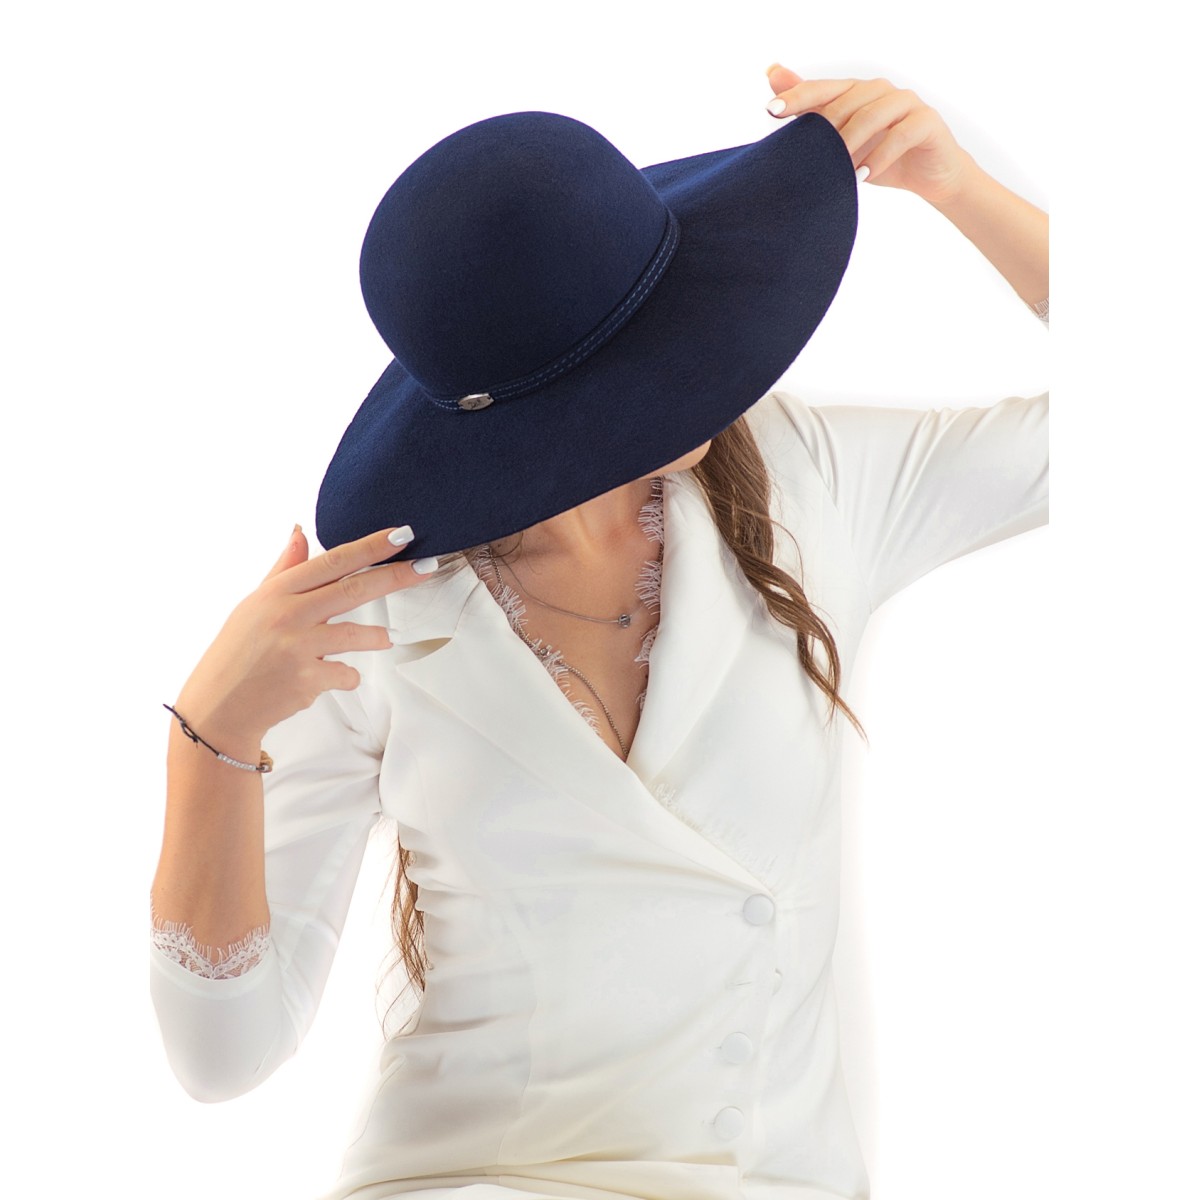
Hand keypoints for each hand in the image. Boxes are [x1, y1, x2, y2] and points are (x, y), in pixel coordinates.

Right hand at [174, 524, 433, 749]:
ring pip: (356, 634)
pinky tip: (334, 678)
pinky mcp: (306, 681)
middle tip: (427, 567)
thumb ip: (284, 570)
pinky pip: (346, 674)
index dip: (370, 547)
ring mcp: (297, 648)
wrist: (219, 708)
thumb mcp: (254, 604)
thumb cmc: (239, 652)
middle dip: (395, 576)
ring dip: (376, 637)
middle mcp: (287, 615)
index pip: (332, 561)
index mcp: (276, 592)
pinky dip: (347, 676)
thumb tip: (300, 531)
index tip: (401, 534)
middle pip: (353, 589)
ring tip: (384, 639)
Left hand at [765, 64, 974, 206]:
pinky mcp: (927, 121)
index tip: (770, 110)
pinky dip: (880, 156)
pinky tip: (864, 175)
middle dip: (824, 128)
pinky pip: (901, 134)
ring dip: (850, 143)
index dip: (796, 97)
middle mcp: (880, 90)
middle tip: (805, 155)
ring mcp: (905, 103)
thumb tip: (772, 75)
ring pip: (872, 115)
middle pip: (845, 102)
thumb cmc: (879, 156)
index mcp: (856, 92)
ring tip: (837, 169)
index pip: (822, 89)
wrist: (929, 176)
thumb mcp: (843, 143)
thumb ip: (813, 115)